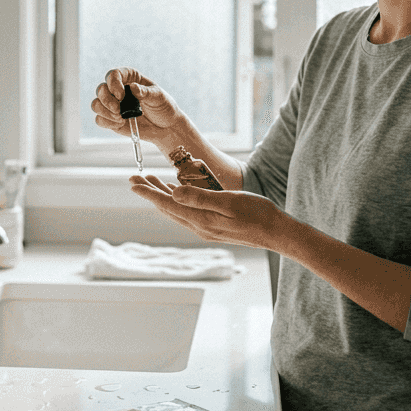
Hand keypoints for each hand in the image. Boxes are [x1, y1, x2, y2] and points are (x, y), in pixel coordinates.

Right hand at [91, 68, 188, 145]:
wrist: (166, 127)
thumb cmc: (164, 107)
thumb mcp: (159, 97)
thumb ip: (146, 92)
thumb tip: (133, 87)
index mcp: (129, 78)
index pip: (113, 74)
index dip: (113, 84)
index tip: (121, 96)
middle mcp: (118, 89)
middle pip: (101, 89)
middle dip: (106, 100)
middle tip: (118, 109)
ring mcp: (113, 105)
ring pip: (96, 104)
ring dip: (105, 112)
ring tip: (120, 118)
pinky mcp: (111, 119)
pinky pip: (99, 120)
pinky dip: (107, 122)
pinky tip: (120, 123)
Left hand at [128, 174, 294, 252]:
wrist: (277, 233)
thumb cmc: (258, 214)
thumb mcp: (230, 201)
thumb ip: (201, 198)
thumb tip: (174, 193)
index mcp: (202, 220)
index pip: (168, 203)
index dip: (148, 192)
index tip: (133, 182)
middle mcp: (200, 227)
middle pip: (168, 208)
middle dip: (150, 192)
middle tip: (135, 178)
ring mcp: (206, 229)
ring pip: (176, 211)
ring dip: (162, 196)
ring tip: (151, 182)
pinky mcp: (213, 228)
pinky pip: (187, 214)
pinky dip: (177, 202)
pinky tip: (177, 194)